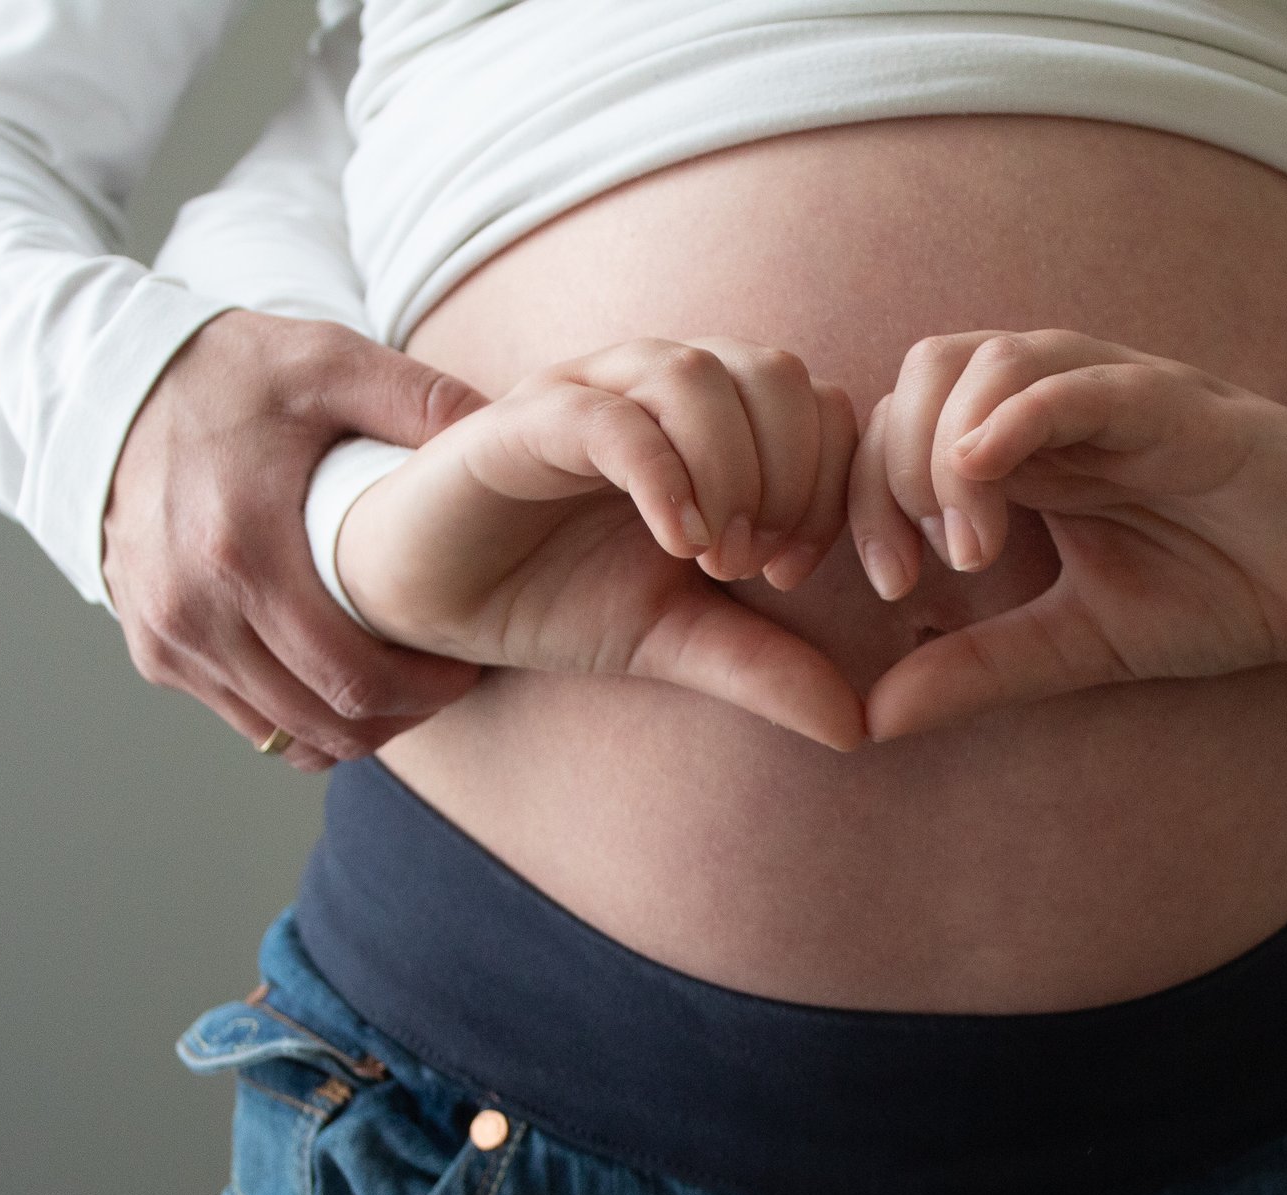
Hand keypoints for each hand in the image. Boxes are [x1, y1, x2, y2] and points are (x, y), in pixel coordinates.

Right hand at [101, 310, 490, 772]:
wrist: (108, 386)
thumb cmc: (227, 374)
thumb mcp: (326, 360)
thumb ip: (417, 398)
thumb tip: (501, 434)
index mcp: (243, 552)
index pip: (352, 677)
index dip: (424, 692)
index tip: (464, 670)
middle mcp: (195, 611)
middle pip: (323, 720)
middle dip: (397, 717)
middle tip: (442, 685)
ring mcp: (168, 640)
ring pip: (282, 734)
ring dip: (348, 726)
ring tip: (396, 686)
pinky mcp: (154, 652)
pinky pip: (243, 718)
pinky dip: (295, 714)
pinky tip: (334, 678)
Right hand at [338, 335, 866, 751]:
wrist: (427, 599)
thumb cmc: (551, 596)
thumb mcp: (671, 638)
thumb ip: (762, 667)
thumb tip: (859, 726)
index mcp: (708, 425)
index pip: (818, 406)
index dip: (831, 487)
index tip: (794, 575)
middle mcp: (656, 389)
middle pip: (776, 375)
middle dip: (791, 477)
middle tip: (757, 569)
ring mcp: (592, 392)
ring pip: (698, 376)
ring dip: (732, 472)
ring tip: (713, 560)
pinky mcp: (526, 417)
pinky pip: (613, 417)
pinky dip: (663, 475)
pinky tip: (676, 543)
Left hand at [846, 329, 1286, 739]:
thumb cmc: (1218, 588)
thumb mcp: (1079, 643)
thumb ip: (978, 669)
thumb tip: (869, 719)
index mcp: (1024, 450)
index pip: (899, 430)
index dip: (865, 500)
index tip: (889, 588)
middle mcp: (1055, 403)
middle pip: (924, 378)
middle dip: (891, 473)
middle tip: (916, 573)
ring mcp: (1114, 394)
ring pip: (989, 363)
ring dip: (949, 451)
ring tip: (972, 548)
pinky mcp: (1178, 403)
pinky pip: (1083, 382)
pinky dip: (1022, 412)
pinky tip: (986, 465)